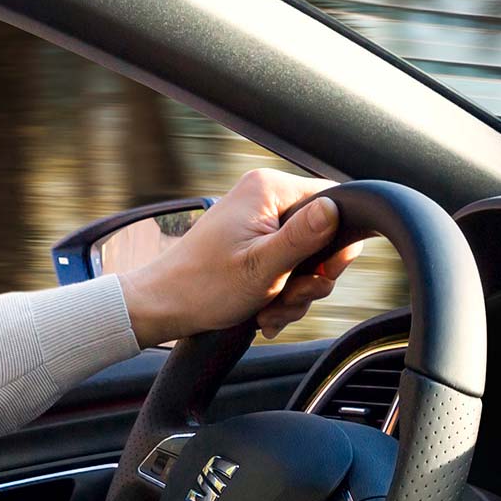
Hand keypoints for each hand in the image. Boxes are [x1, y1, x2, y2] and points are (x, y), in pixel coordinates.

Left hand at [118, 169, 364, 346]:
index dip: (336, 245)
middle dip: (308, 280)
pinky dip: (279, 295)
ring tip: (266, 309)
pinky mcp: (253, 243)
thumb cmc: (203, 287)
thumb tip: (337, 207)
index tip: (319, 275)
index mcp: (268, 189)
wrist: (163, 307)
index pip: (334, 202)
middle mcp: (265, 198)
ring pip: (306, 261)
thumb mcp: (262, 267)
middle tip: (284, 299)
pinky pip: (286, 269)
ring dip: (293, 294)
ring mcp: (258, 222)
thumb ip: (302, 238)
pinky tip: (261, 311)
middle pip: (322, 238)